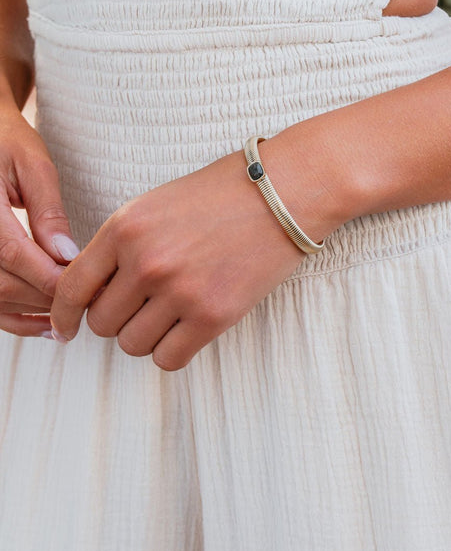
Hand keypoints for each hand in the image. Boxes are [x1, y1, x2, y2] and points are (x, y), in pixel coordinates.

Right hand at [0, 101, 79, 337]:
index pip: (14, 255)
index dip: (52, 277)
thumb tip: (67, 254)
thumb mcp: (33, 164)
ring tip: (72, 318)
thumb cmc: (5, 140)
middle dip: (49, 298)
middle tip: (92, 301)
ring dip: (32, 314)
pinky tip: (43, 323)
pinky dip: (13, 317)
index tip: (91, 287)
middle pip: (3, 285)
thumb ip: (48, 210)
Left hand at [48, 136, 334, 369]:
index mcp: (125, 227)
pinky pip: (169, 359)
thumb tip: (96, 292)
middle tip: (143, 306)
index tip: (66, 329)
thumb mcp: (158, 204)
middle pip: (102, 322)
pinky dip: (173, 350)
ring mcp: (179, 290)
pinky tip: (189, 328)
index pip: (72, 286)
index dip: (63, 315)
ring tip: (172, 311)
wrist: (286, 191)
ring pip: (133, 345)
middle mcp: (146, 261)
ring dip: (147, 335)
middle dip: (117, 319)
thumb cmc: (224, 193)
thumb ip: (122, 244)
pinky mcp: (213, 315)